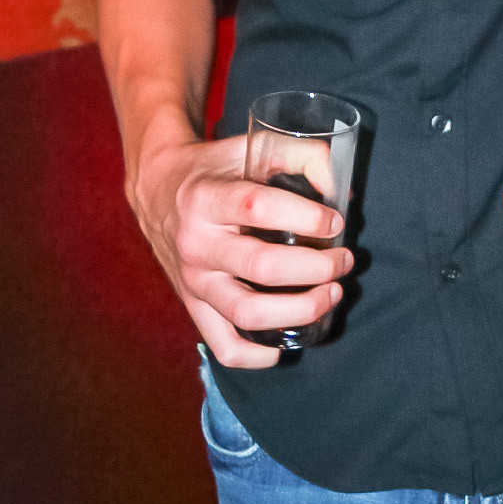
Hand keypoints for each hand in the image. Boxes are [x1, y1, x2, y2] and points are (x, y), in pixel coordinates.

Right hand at [130, 129, 350, 368]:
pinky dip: (257, 357)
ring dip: (300, 310)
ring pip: (247, 313)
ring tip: (332, 294)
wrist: (157, 189)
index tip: (336, 220)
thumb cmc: (215, 167)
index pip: (259, 209)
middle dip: (317, 267)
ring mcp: (192, 280)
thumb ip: (303, 155)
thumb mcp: (252, 146)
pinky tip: (286, 344)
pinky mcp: (192, 305)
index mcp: (207, 198)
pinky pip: (223, 346)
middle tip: (344, 260)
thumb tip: (344, 193)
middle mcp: (196, 243)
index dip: (307, 217)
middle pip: (261, 266)